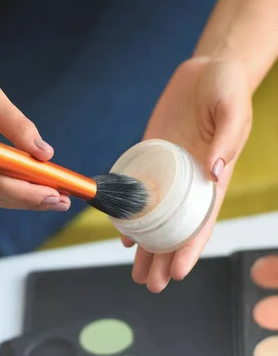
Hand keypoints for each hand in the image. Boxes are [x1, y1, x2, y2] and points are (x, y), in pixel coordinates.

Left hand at [123, 56, 251, 291]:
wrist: (207, 69)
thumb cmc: (227, 88)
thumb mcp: (232, 109)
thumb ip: (225, 140)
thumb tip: (214, 173)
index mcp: (214, 179)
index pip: (202, 222)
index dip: (191, 248)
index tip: (178, 271)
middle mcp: (190, 183)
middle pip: (176, 230)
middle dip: (164, 258)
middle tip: (152, 285)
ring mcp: (168, 174)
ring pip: (156, 219)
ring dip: (146, 247)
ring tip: (136, 272)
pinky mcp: (150, 159)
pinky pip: (139, 193)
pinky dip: (131, 216)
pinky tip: (123, 236)